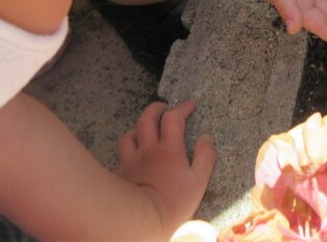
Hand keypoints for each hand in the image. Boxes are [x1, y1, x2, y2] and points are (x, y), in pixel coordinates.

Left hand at [115, 101, 216, 236]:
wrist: (140, 220)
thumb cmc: (172, 202)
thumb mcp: (198, 182)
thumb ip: (205, 157)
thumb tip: (206, 138)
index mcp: (168, 149)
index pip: (173, 118)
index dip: (183, 107)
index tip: (191, 104)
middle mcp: (147, 149)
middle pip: (147, 119)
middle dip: (157, 109)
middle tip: (164, 108)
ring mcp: (130, 161)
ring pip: (130, 135)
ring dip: (138, 128)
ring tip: (145, 131)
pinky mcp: (120, 174)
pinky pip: (121, 155)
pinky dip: (128, 150)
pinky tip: (132, 156)